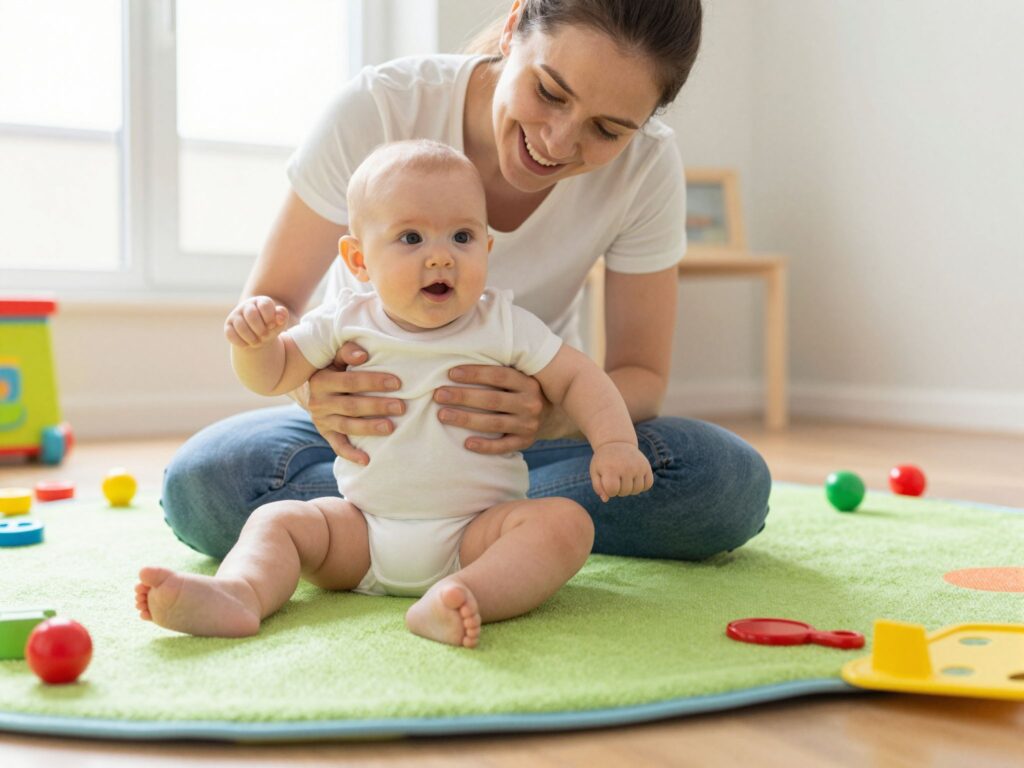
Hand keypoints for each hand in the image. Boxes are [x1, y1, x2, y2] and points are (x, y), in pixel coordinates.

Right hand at [224, 297, 288, 347]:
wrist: (258, 336)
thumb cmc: (270, 327)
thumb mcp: (279, 322)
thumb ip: (282, 316)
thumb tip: (279, 318)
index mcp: (261, 302)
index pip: (265, 305)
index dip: (270, 318)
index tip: (271, 325)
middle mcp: (247, 306)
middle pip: (251, 315)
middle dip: (260, 329)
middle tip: (264, 336)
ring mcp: (235, 315)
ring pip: (240, 325)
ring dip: (251, 338)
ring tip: (257, 342)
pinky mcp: (228, 326)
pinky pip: (230, 334)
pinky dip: (241, 342)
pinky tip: (247, 344)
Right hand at [307, 342, 403, 464]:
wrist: (313, 389)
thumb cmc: (334, 369)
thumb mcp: (335, 357)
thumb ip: (347, 351)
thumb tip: (363, 354)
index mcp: (322, 380)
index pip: (350, 381)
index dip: (373, 381)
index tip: (397, 382)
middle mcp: (319, 402)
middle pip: (351, 406)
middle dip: (377, 406)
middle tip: (401, 407)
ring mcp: (322, 420)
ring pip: (348, 426)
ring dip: (370, 428)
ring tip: (391, 428)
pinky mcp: (326, 434)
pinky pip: (338, 446)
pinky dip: (351, 454)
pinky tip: (367, 460)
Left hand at [433, 365, 562, 453]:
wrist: (552, 416)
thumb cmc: (522, 392)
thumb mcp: (520, 377)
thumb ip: (499, 370)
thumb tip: (462, 353)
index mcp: (528, 383)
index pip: (499, 376)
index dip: (475, 374)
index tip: (450, 373)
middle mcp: (530, 403)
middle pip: (492, 399)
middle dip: (463, 396)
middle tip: (439, 395)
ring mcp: (528, 425)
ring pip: (494, 423)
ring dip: (466, 419)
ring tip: (442, 415)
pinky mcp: (525, 442)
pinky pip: (503, 446)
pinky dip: (485, 446)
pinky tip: (466, 443)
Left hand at [589, 442, 652, 502]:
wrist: (616, 443)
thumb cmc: (604, 461)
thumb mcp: (596, 471)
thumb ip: (598, 487)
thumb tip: (606, 499)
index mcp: (611, 469)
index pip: (612, 491)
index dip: (609, 491)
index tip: (607, 482)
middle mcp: (626, 468)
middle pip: (625, 492)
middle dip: (619, 489)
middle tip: (616, 479)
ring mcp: (638, 467)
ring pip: (637, 490)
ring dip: (630, 489)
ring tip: (624, 479)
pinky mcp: (647, 466)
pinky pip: (648, 484)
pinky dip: (642, 485)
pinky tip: (634, 479)